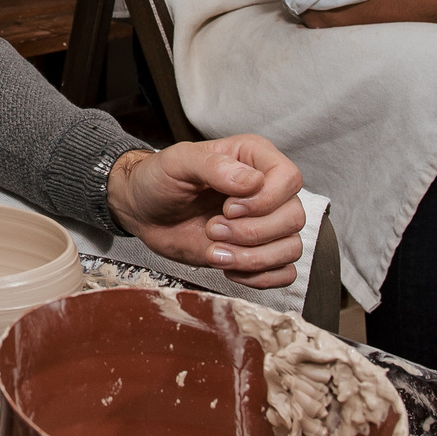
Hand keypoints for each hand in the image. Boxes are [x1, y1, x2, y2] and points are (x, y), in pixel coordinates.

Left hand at [107, 135, 307, 288]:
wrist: (143, 211)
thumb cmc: (159, 179)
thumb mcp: (177, 162)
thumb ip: (213, 165)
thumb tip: (251, 182)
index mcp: (254, 158)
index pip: (289, 178)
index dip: (264, 200)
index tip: (228, 207)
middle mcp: (267, 190)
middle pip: (293, 217)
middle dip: (250, 232)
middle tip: (212, 229)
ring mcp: (265, 223)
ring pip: (290, 247)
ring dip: (252, 258)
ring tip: (216, 252)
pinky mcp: (257, 252)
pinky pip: (283, 272)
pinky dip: (259, 277)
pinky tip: (229, 267)